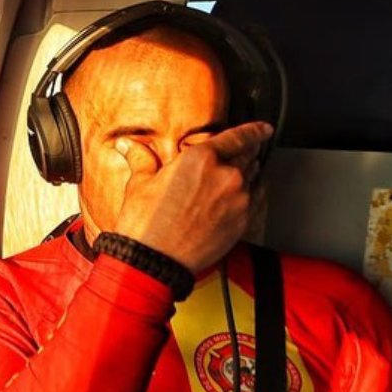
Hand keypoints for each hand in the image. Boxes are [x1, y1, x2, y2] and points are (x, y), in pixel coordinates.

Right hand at [112, 122, 273, 273]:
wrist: (156, 261)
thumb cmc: (146, 225)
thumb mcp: (139, 185)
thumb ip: (142, 159)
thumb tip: (129, 146)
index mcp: (200, 159)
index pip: (239, 136)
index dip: (255, 130)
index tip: (263, 129)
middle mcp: (226, 176)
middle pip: (250, 155)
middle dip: (249, 151)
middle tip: (247, 151)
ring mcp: (238, 200)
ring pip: (254, 177)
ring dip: (249, 172)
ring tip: (238, 176)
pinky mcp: (244, 222)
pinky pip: (257, 200)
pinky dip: (253, 194)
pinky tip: (242, 197)